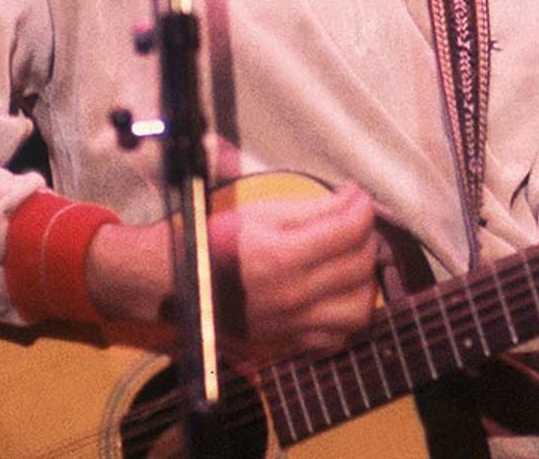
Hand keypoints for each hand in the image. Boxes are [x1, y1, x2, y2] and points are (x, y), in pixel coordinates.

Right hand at [86, 182, 381, 360]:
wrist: (173, 283)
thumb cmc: (215, 240)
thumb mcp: (261, 212)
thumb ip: (314, 209)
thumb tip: (355, 199)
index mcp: (282, 257)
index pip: (350, 230)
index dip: (363, 206)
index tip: (358, 196)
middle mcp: (292, 297)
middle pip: (360, 267)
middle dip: (365, 237)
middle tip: (352, 223)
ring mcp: (292, 326)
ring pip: (358, 310)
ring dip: (363, 281)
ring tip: (349, 261)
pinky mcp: (288, 344)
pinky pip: (338, 338)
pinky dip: (346, 316)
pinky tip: (336, 295)